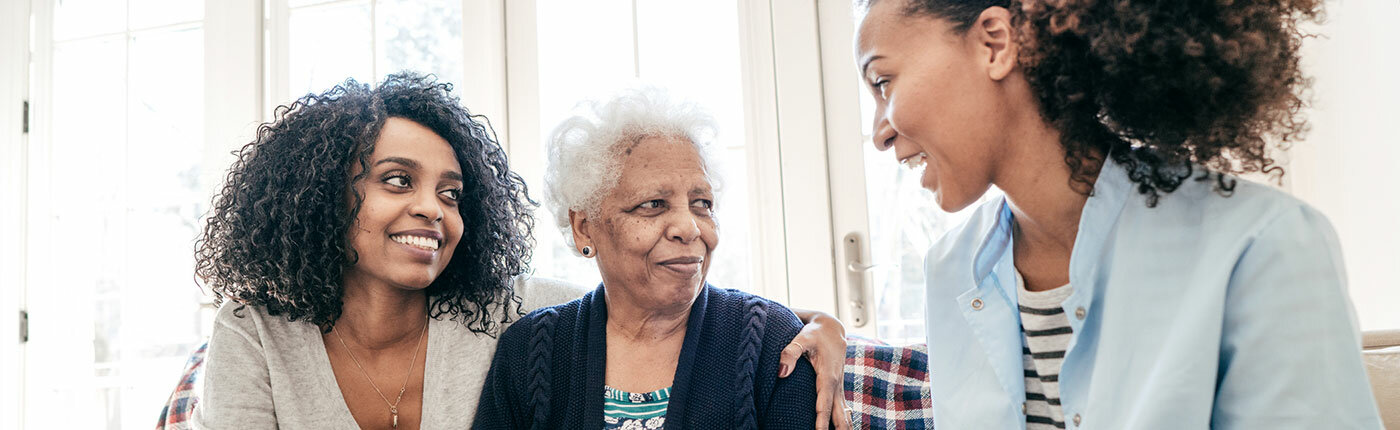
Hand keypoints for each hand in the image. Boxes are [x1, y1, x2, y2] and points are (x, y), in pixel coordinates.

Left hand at [782, 308, 851, 429]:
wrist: (831, 327)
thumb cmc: (814, 333)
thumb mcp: (801, 338)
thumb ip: (790, 353)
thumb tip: (781, 372)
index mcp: (828, 375)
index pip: (824, 401)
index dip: (822, 418)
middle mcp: (836, 383)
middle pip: (839, 412)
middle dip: (840, 428)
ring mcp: (838, 386)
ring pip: (843, 412)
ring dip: (844, 426)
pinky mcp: (837, 387)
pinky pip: (842, 408)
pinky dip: (844, 420)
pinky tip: (844, 428)